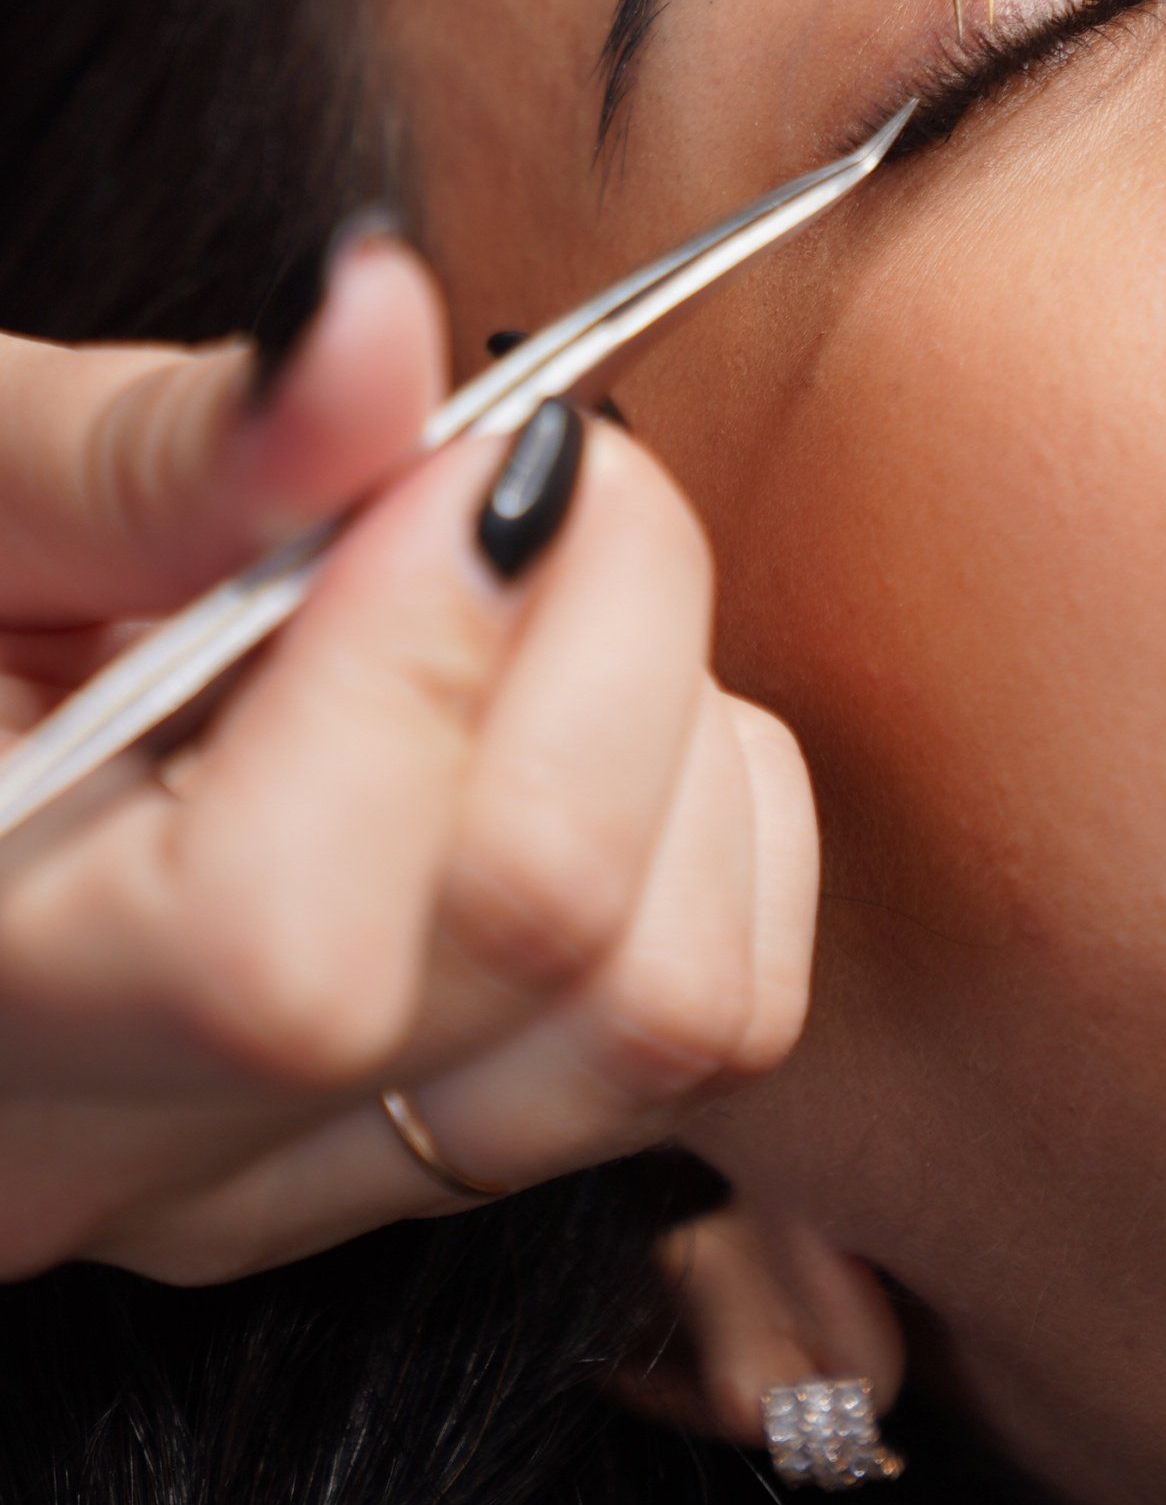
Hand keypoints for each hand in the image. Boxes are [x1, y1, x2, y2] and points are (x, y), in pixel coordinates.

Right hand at [0, 237, 815, 1280]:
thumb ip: (157, 443)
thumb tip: (380, 323)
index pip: (287, 944)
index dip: (433, 650)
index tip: (464, 449)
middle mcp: (111, 1153)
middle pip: (534, 945)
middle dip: (616, 622)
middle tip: (532, 456)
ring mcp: (275, 1181)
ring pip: (668, 1006)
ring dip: (679, 731)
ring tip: (534, 583)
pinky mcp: (405, 1147)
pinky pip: (705, 1016)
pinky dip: (714, 821)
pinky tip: (568, 700)